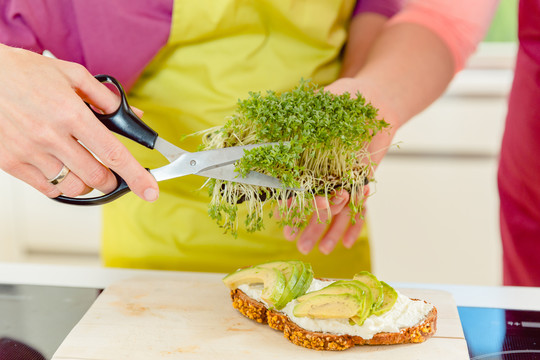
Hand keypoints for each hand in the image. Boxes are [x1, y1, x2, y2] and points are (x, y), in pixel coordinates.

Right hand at [0, 44, 157, 200]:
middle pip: (97, 176)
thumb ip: (106, 99)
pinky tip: (60, 167)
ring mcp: (29, 151)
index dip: (137, 176)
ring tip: (81, 165)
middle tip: (111, 173)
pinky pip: (48, 189)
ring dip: (86, 183)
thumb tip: (134, 117)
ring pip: (74, 187)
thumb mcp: (72, 75)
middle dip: (111, 180)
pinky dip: (61, 185)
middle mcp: (51, 135)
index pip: (113, 153)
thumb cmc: (25, 72)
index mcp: (71, 113)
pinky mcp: (10, 162)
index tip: (150, 191)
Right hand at [283, 77, 397, 253]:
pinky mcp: (362, 180)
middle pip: (314, 203)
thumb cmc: (345, 97)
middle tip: (297, 243)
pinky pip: (359, 205)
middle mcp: (324, 171)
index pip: (294, 184)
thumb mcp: (321, 105)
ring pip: (334, 210)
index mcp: (308, 157)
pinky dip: (354, 223)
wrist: (377, 100)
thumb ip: (303, 119)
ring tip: (322, 250)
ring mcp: (343, 177)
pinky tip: (348, 242)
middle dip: (306, 224)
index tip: (282, 215)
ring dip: (327, 230)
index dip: (288, 201)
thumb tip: (273, 128)